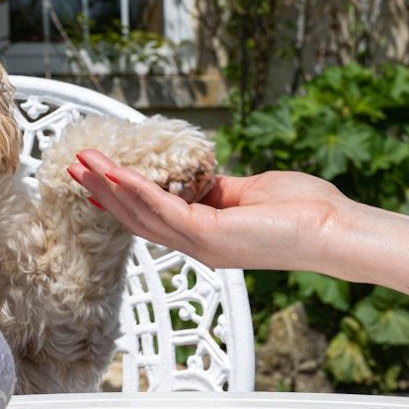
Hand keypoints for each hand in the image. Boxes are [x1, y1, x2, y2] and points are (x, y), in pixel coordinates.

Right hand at [67, 150, 350, 273]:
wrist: (335, 229)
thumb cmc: (305, 210)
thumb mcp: (250, 190)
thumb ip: (217, 187)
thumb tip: (197, 176)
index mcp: (207, 236)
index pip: (154, 218)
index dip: (121, 200)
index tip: (96, 182)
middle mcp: (198, 245)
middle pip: (137, 219)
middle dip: (103, 193)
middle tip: (73, 169)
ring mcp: (201, 244)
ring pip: (141, 215)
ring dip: (109, 187)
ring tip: (82, 163)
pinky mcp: (208, 235)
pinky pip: (163, 208)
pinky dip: (136, 188)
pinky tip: (115, 172)